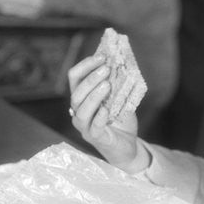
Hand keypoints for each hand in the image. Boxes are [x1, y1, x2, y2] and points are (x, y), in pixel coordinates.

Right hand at [67, 54, 142, 170]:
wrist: (128, 146)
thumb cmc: (120, 121)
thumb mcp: (119, 98)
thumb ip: (117, 84)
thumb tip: (122, 62)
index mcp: (82, 98)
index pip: (75, 78)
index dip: (85, 65)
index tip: (102, 56)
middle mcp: (78, 111)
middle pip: (76, 93)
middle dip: (90, 79)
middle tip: (106, 69)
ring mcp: (85, 126)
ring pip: (81, 110)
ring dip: (93, 96)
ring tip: (107, 85)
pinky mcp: (96, 138)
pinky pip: (93, 127)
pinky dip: (99, 117)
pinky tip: (106, 109)